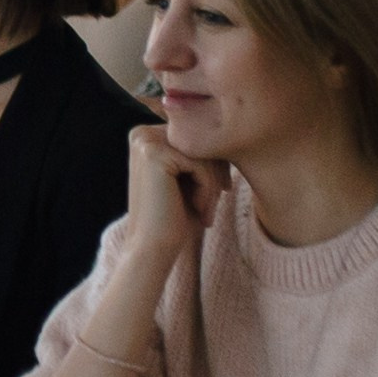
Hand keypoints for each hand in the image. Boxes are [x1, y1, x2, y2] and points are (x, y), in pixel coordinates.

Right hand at [125, 125, 228, 267]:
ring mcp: (145, 142)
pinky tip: (200, 209)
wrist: (153, 248)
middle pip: (202, 142)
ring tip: (206, 210)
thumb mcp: (191, 177)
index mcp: (147, 136)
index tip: (219, 192)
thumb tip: (235, 128)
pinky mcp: (153, 155)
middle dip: (214, 174)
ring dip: (212, 183)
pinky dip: (208, 189)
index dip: (214, 165)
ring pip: (204, 152)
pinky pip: (201, 163)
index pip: (199, 137)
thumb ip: (202, 151)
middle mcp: (142, 133)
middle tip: (212, 206)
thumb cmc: (175, 216)